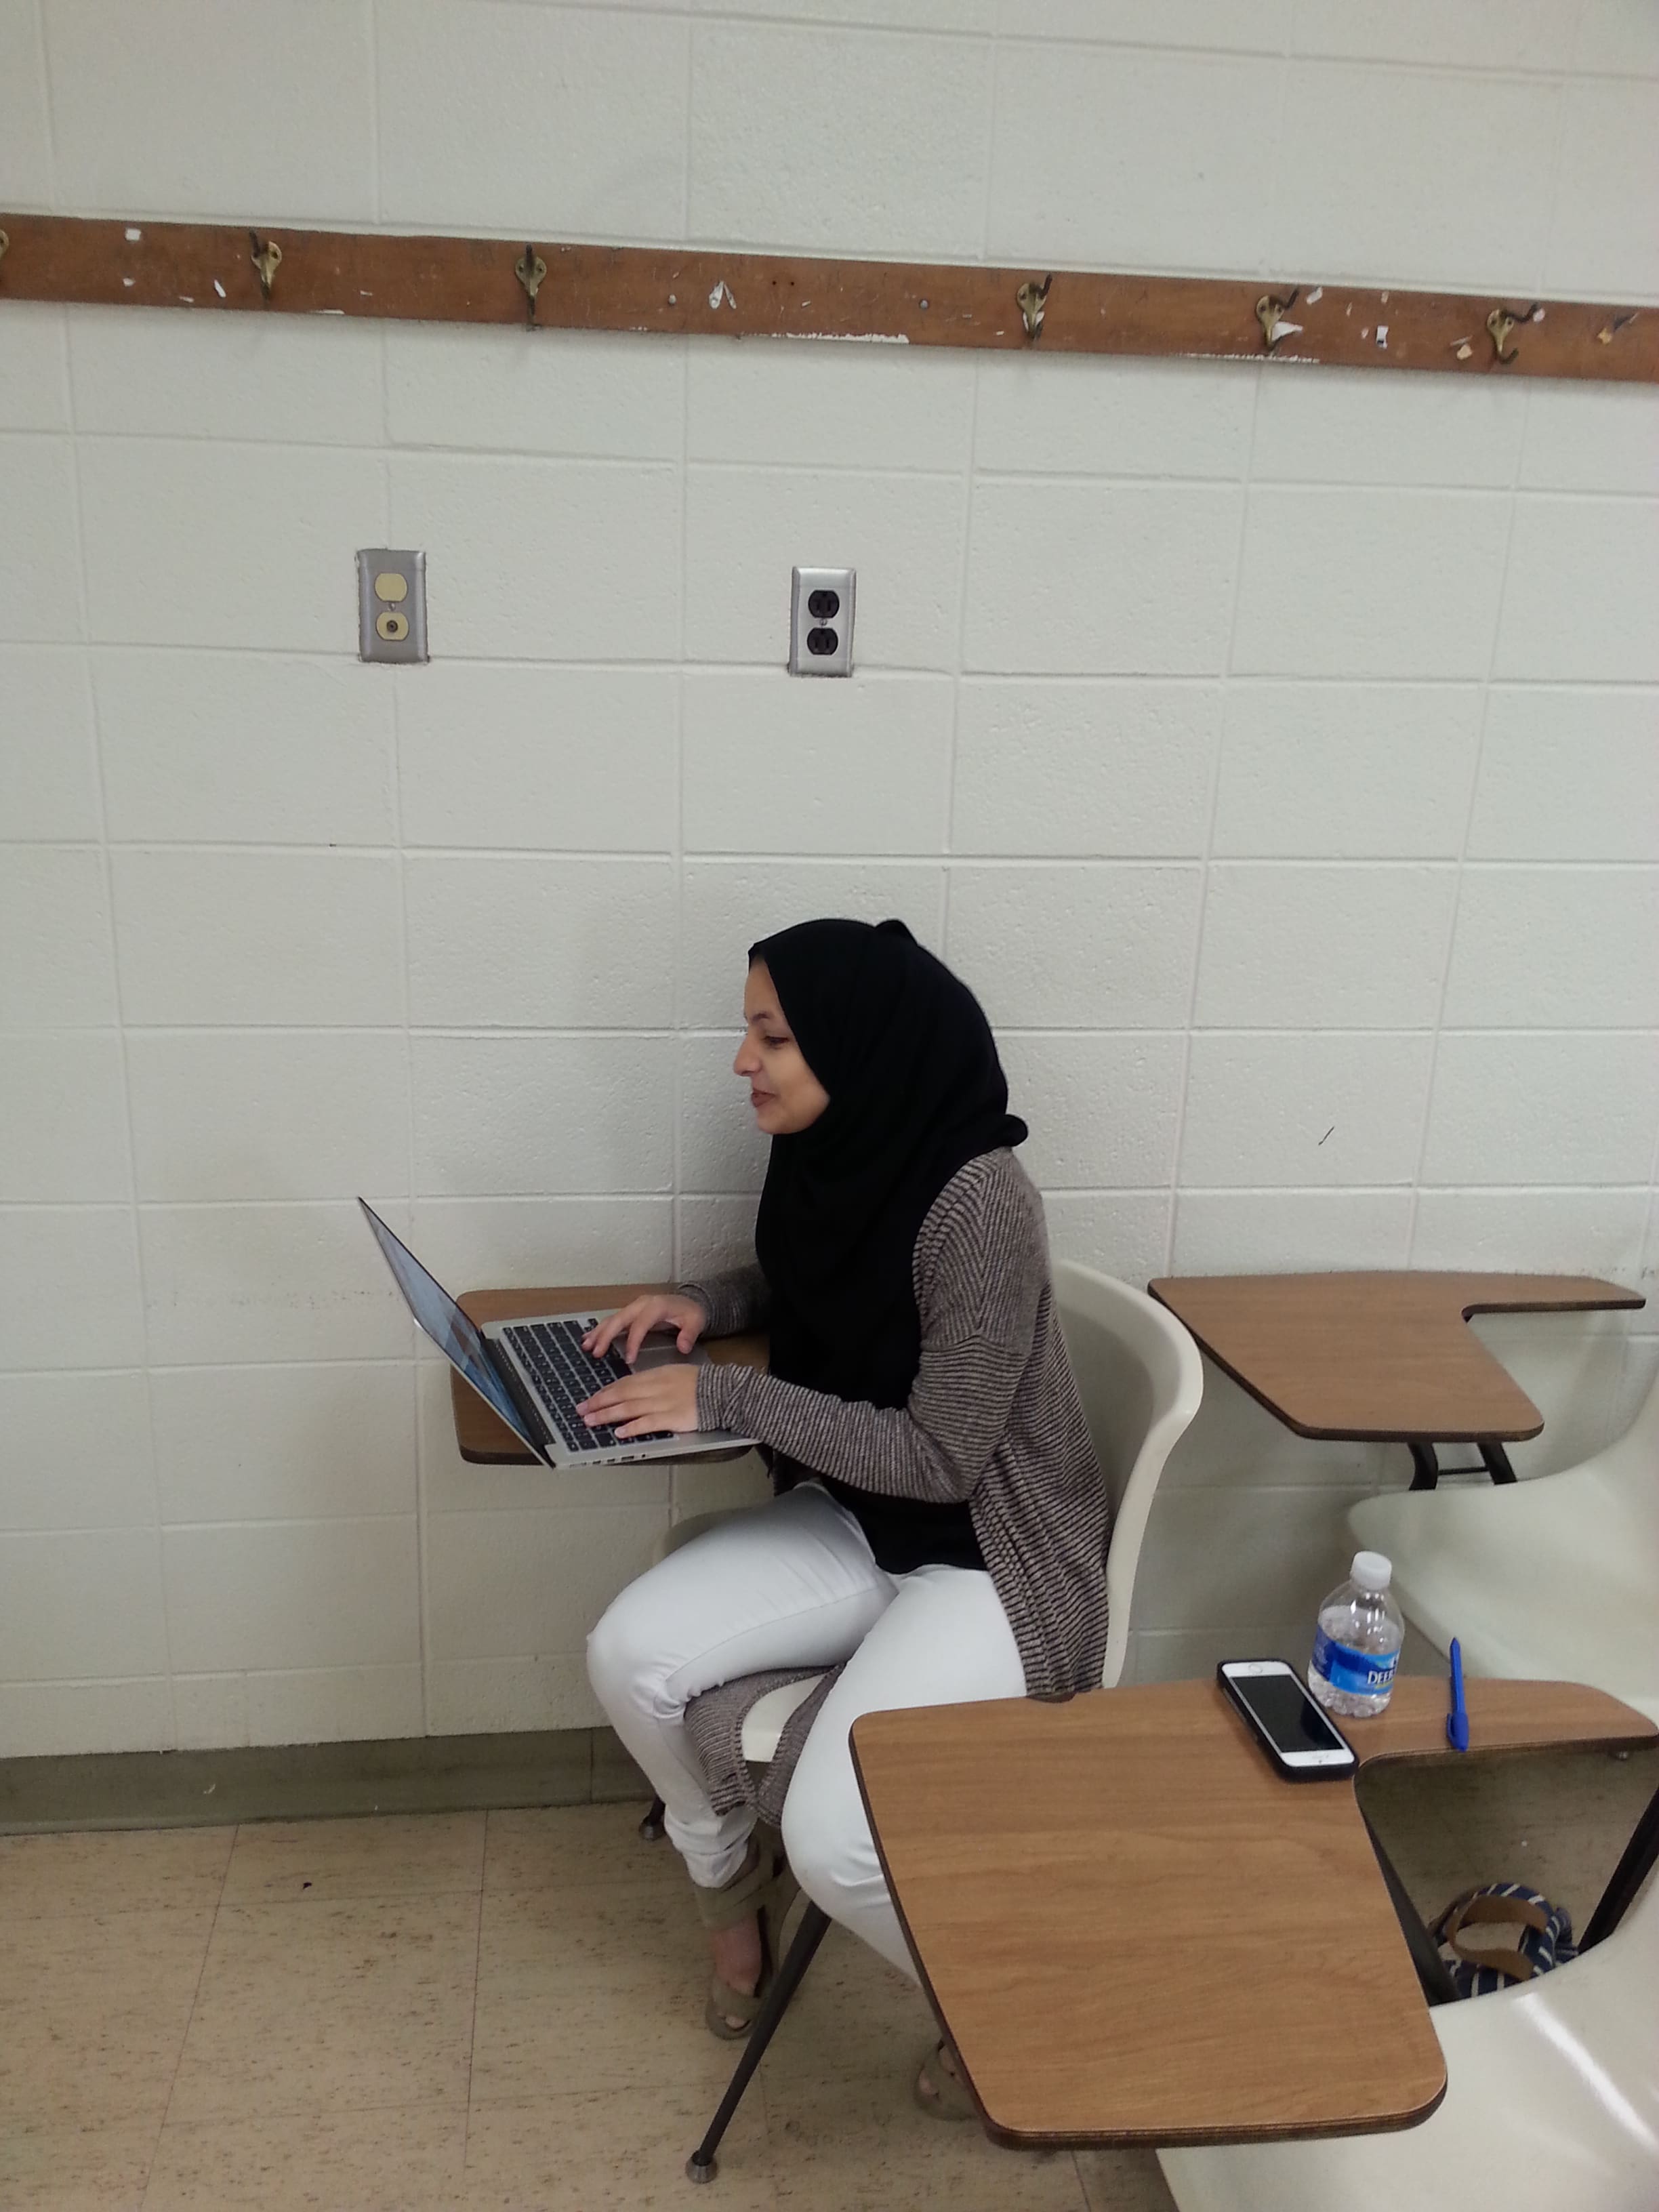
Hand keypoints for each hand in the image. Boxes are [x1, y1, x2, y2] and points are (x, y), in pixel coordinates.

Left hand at [576, 1362, 701, 1440]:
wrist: (722, 1392)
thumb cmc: (700, 1384)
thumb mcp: (673, 1373)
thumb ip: (653, 1381)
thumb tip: (632, 1391)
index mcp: (656, 1375)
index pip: (624, 1383)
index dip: (605, 1392)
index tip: (590, 1400)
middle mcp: (656, 1387)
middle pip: (622, 1395)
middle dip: (599, 1403)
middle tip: (581, 1411)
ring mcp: (663, 1403)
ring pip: (629, 1408)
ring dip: (608, 1415)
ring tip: (592, 1421)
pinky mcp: (672, 1418)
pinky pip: (648, 1423)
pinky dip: (632, 1427)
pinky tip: (620, 1432)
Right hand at [584, 1294, 706, 1365]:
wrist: (690, 1302)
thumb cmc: (691, 1313)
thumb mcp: (696, 1321)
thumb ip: (689, 1334)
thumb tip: (683, 1347)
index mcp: (656, 1306)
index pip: (640, 1324)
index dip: (633, 1341)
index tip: (629, 1359)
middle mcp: (641, 1304)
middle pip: (620, 1319)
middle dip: (606, 1335)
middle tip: (596, 1352)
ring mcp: (634, 1307)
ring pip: (613, 1319)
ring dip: (599, 1332)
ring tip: (586, 1346)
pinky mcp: (631, 1313)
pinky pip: (613, 1320)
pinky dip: (600, 1329)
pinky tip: (588, 1338)